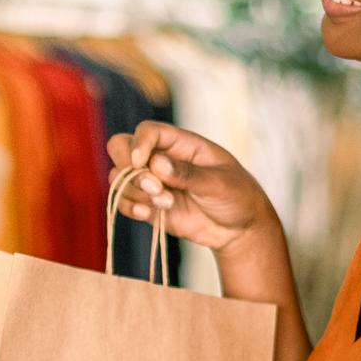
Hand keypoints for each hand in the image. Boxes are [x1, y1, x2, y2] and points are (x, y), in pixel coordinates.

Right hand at [106, 122, 279, 257]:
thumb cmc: (237, 195)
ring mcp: (153, 182)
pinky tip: (148, 214)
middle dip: (128, 167)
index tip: (140, 162)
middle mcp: (160, 159)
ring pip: (120, 177)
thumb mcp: (219, 183)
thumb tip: (156, 164)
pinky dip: (129, 207)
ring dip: (135, 192)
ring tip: (167, 204)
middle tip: (153, 187)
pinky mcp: (149, 205)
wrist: (240, 229)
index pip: (147, 131)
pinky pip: (124, 201)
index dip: (139, 143)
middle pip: (121, 147)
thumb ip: (188, 174)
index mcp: (180, 143)